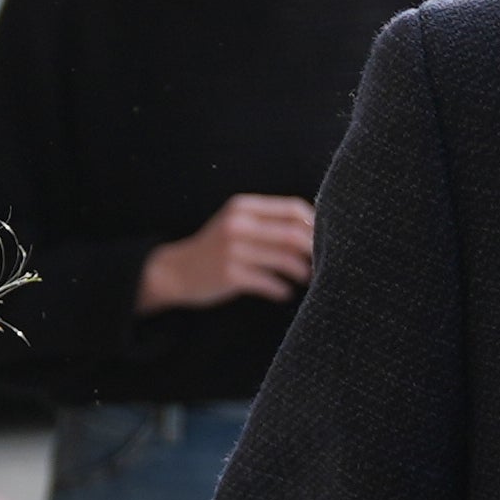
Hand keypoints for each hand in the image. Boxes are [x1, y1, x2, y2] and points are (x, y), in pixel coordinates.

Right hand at [135, 192, 314, 313]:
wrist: (176, 270)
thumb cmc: (215, 248)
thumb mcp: (236, 223)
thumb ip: (266, 221)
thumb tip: (313, 229)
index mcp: (243, 206)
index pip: (292, 209)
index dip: (314, 224)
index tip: (323, 238)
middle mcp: (239, 224)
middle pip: (292, 234)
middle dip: (313, 250)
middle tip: (321, 261)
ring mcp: (233, 250)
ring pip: (284, 260)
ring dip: (302, 271)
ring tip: (307, 278)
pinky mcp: (230, 275)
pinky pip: (268, 282)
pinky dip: (281, 289)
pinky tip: (284, 292)